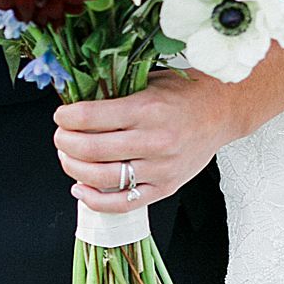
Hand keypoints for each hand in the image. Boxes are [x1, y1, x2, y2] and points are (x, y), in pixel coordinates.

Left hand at [52, 69, 241, 213]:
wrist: (223, 111)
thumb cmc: (186, 94)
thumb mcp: (151, 81)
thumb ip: (118, 92)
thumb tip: (77, 101)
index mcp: (147, 108)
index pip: (91, 117)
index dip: (66, 117)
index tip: (60, 115)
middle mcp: (153, 140)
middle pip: (91, 150)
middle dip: (65, 143)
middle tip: (60, 136)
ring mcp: (159, 168)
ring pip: (102, 178)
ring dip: (74, 169)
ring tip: (67, 158)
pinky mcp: (164, 187)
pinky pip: (122, 203)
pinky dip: (95, 199)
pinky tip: (81, 188)